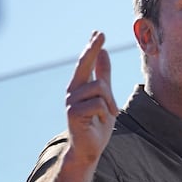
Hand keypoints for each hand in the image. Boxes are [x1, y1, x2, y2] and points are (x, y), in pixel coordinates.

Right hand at [65, 31, 118, 164]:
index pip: (86, 63)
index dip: (92, 48)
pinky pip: (98, 103)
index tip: (99, 33)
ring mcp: (71, 101)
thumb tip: (103, 52)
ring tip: (107, 114)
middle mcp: (73, 91)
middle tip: (100, 34)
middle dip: (92, 49)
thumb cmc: (96, 124)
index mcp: (80, 86)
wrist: (89, 149)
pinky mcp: (74, 113)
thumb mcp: (105, 98)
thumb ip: (103, 76)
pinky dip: (105, 112)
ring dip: (110, 102)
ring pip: (99, 88)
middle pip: (84, 65)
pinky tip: (100, 121)